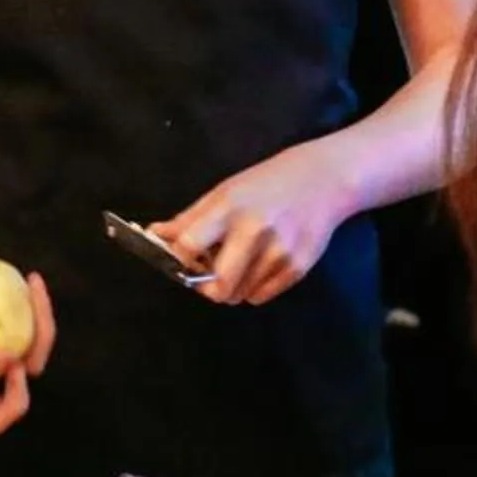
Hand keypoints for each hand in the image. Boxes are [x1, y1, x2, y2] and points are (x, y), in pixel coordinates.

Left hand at [152, 140, 354, 305]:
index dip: (178, 259)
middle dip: (206, 288)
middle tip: (207, 277)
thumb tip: (155, 234)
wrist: (322, 180)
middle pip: (219, 284)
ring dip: (231, 288)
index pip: (189, 244)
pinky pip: (262, 296)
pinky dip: (253, 289)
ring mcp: (279, 251)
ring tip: (238, 263)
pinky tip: (258, 266)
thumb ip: (189, 219)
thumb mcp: (223, 192)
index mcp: (228, 208)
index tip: (180, 261)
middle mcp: (254, 231)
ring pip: (239, 294)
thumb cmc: (265, 184)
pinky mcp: (299, 267)